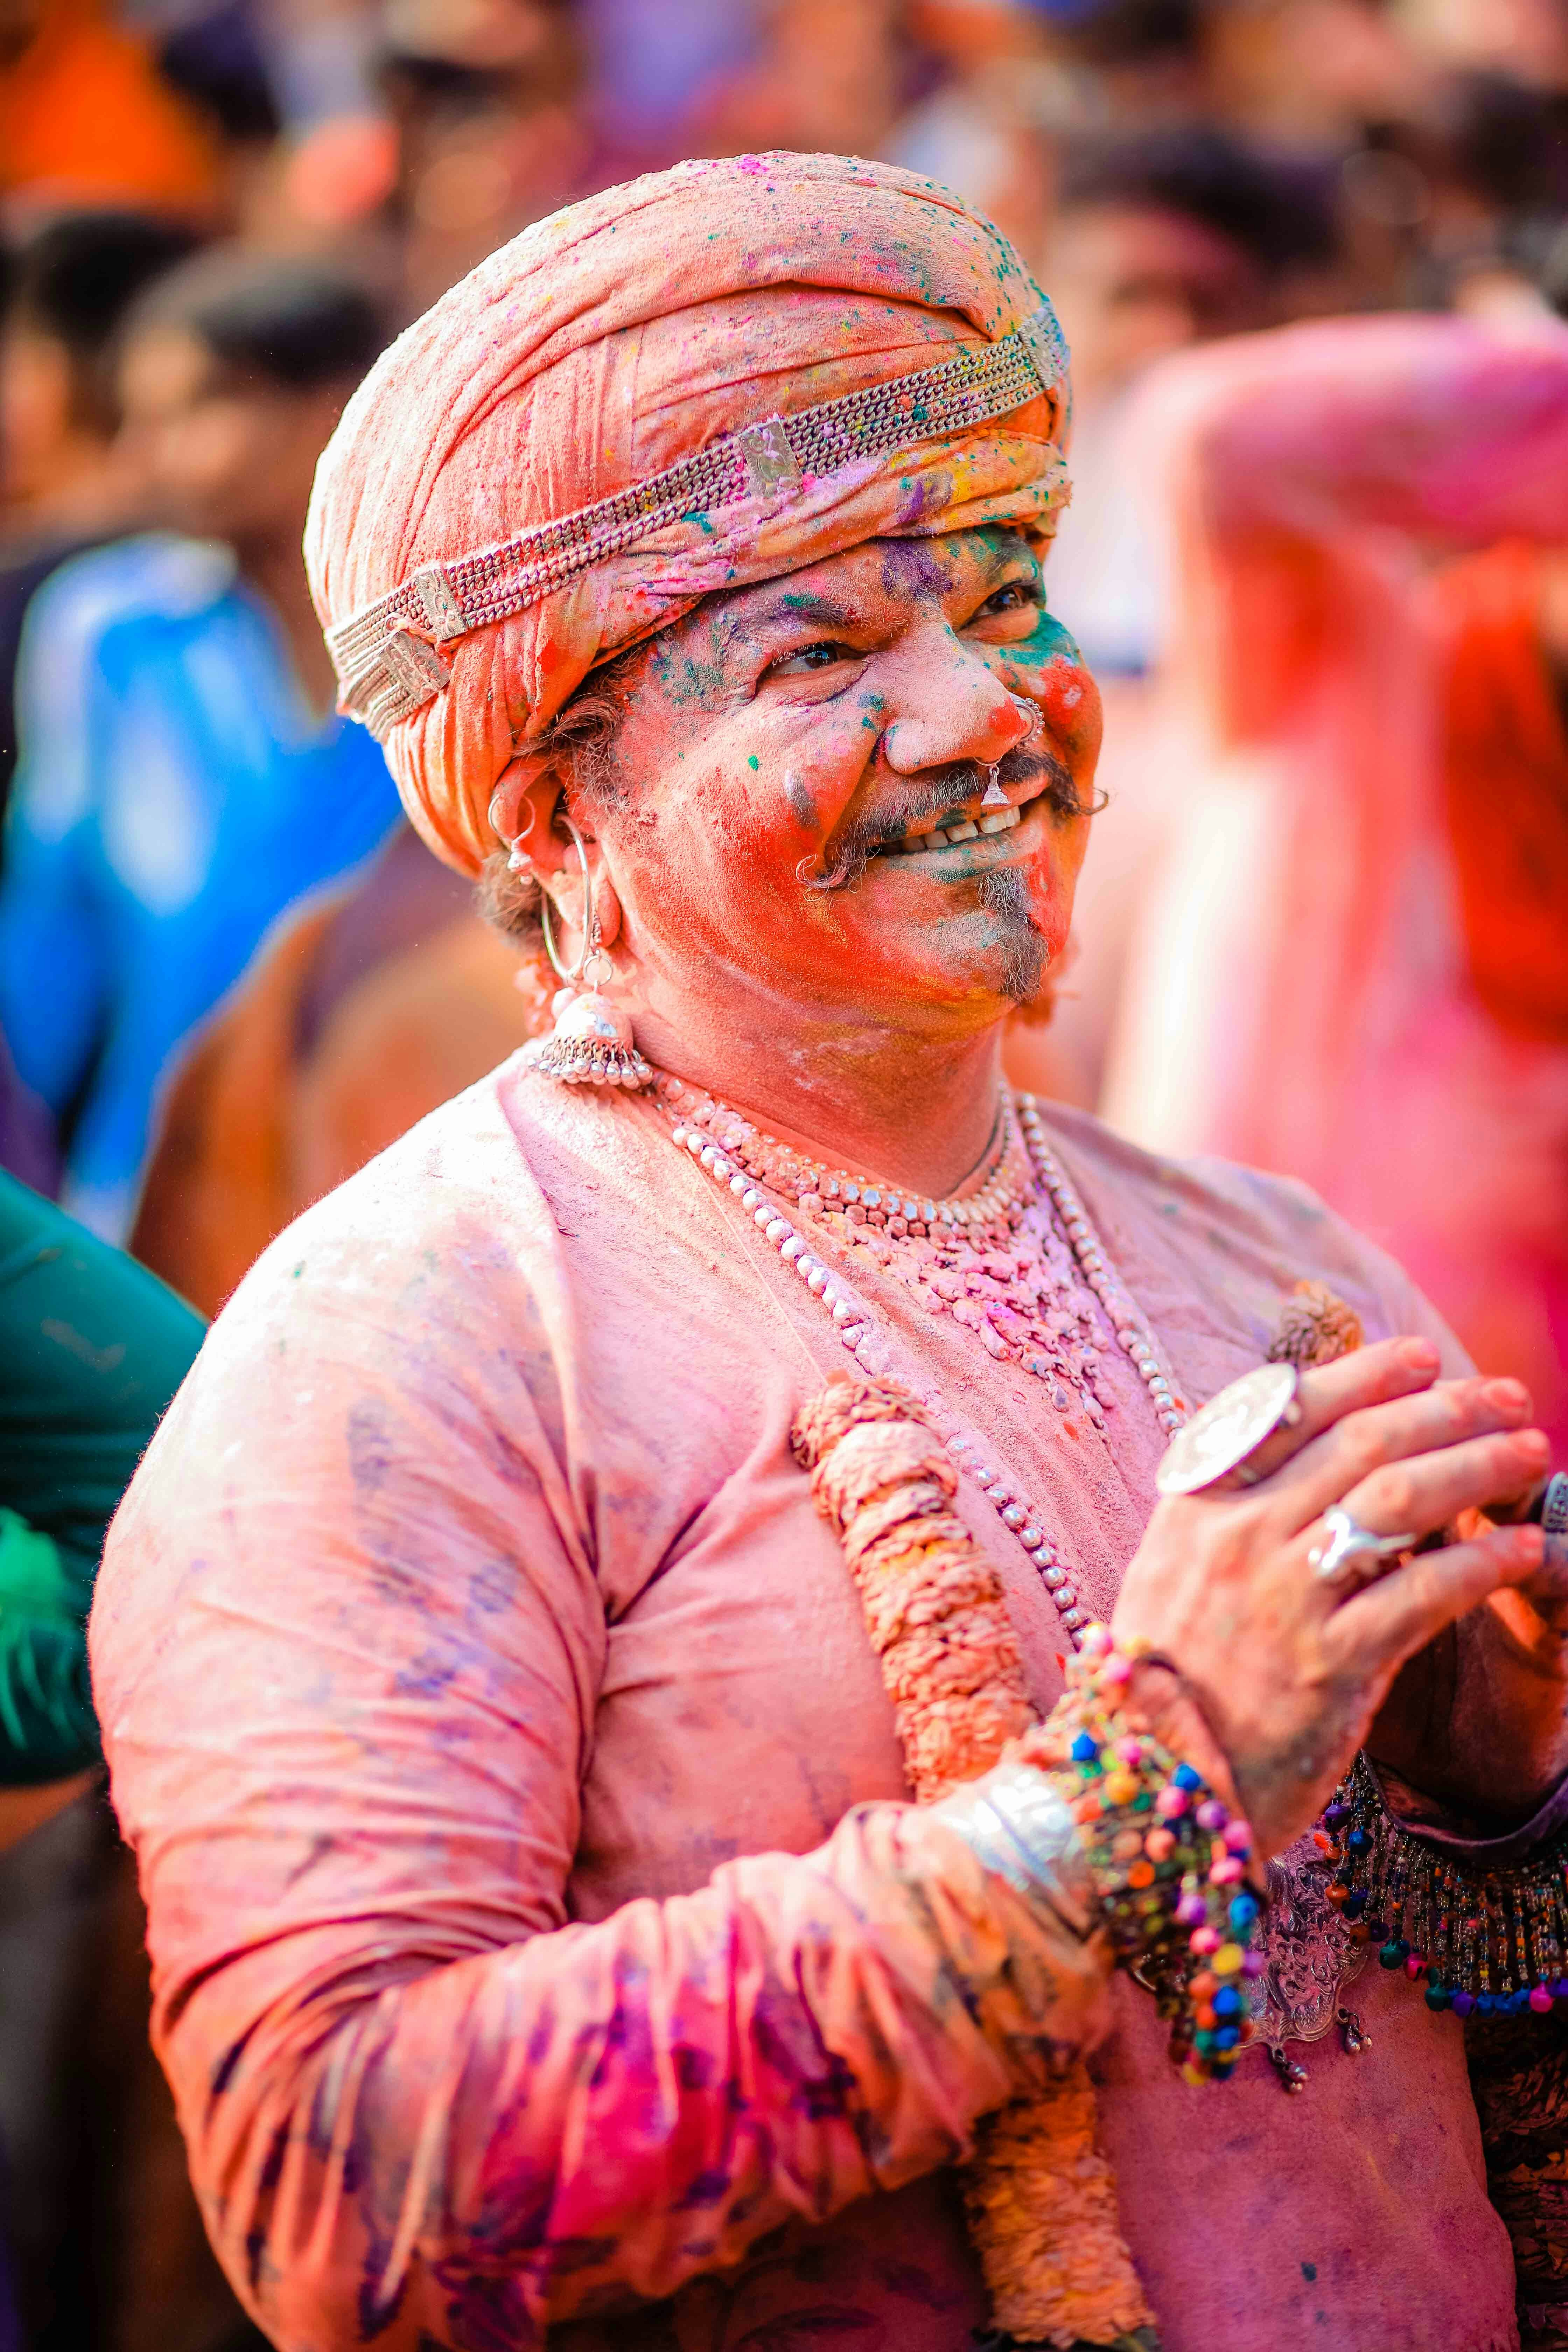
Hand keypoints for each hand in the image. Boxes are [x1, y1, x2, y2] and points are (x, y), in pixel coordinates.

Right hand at [1110, 1338, 1547, 1855]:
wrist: (1142, 1789)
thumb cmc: (1165, 1682)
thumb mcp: (1170, 1574)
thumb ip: (1226, 1513)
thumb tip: (1292, 1451)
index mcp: (1197, 1507)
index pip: (1290, 1410)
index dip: (1366, 1375)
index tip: (1423, 1356)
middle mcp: (1238, 1538)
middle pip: (1362, 1444)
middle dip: (1446, 1409)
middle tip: (1507, 1395)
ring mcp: (1283, 1599)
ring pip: (1400, 1501)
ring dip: (1477, 1467)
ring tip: (1530, 1452)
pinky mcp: (1330, 1666)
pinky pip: (1424, 1593)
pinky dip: (1481, 1562)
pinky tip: (1520, 1550)